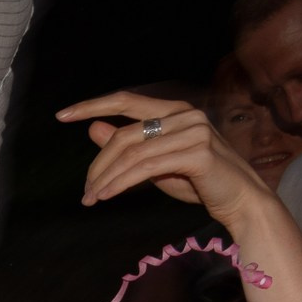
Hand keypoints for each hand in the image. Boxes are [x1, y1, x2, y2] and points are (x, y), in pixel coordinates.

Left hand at [65, 93, 267, 226]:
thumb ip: (126, 145)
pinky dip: (121, 183)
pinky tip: (106, 195)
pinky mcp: (198, 153)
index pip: (127, 101)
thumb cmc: (197, 182)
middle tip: (85, 192)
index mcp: (175, 111)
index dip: (93, 105)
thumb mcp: (154, 163)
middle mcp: (185, 115)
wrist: (240, 200)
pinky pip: (145, 168)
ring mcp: (194, 131)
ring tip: (91, 199)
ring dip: (105, 179)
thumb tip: (93, 127)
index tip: (62, 115)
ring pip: (131, 154)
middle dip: (98, 165)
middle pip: (124, 135)